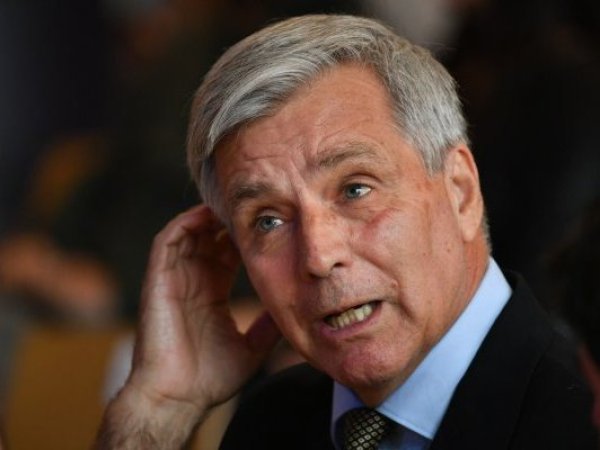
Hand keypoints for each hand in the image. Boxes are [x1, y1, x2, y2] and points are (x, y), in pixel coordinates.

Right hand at [99, 205, 280, 447]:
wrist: (177, 399)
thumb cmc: (209, 379)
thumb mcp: (252, 347)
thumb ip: (268, 326)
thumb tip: (292, 307)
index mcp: (212, 294)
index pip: (228, 255)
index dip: (245, 238)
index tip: (270, 224)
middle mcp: (193, 282)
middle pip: (212, 238)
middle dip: (231, 221)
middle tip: (255, 206)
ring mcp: (175, 279)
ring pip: (190, 234)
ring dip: (209, 216)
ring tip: (233, 204)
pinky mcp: (158, 280)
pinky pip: (168, 241)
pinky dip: (185, 224)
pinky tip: (206, 215)